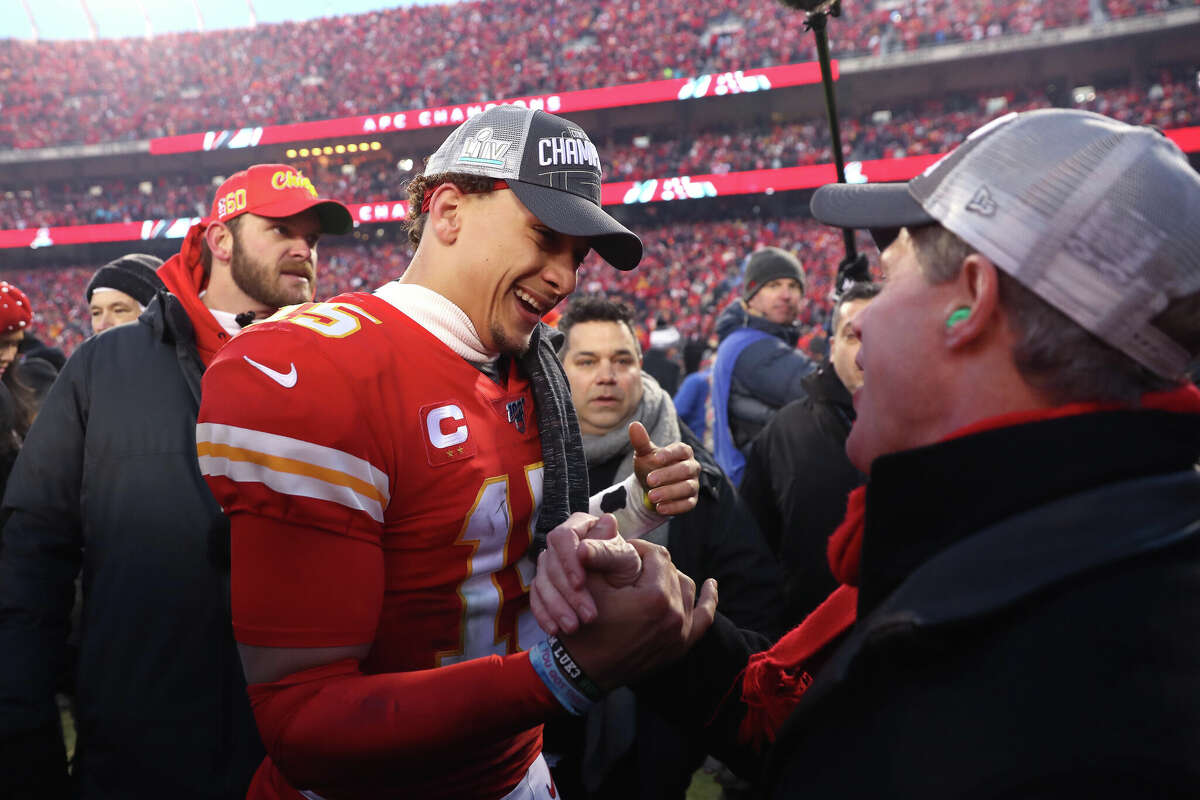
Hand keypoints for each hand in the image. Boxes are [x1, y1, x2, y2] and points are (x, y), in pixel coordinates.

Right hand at [531, 513, 641, 635]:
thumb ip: (608, 550)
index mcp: (582, 526)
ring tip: (574, 627)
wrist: (623, 597)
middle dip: (568, 592)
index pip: (563, 536)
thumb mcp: (624, 562)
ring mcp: (550, 562)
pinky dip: (544, 614)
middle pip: (551, 563)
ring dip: (557, 607)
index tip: (580, 583)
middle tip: (589, 616)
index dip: (568, 560)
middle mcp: (562, 542)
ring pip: (541, 582)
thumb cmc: (627, 573)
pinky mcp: (544, 583)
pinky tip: (555, 629)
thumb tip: (588, 543)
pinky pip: (535, 598)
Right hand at [560, 539, 717, 689]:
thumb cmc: (581, 626)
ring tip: (650, 575)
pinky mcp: (680, 646)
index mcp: (655, 596)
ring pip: (685, 588)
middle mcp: (675, 614)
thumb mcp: (588, 585)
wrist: (580, 672)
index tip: (623, 551)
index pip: (657, 555)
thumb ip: (602, 550)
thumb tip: (609, 519)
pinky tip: (710, 585)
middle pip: (671, 570)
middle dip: (651, 563)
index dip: (639, 548)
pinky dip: (709, 600)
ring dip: (669, 578)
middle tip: (630, 565)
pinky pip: (704, 619)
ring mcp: (680, 632)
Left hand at [629, 421, 699, 515]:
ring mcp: (693, 484)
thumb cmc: (650, 466)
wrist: (651, 487)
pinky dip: (674, 507)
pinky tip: (660, 508)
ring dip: (669, 492)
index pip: (681, 450)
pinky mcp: (691, 500)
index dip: (669, 454)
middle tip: (649, 480)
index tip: (654, 459)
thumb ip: (640, 441)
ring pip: (687, 488)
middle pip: (685, 470)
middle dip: (667, 475)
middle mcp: (692, 467)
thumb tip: (634, 424)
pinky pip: (687, 504)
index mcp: (683, 452)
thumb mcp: (644, 454)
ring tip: (651, 496)